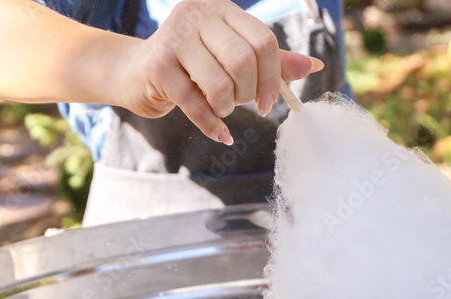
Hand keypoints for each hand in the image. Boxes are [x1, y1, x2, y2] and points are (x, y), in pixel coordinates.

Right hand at [114, 0, 323, 144]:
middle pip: (243, 60)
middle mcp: (197, 15)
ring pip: (220, 83)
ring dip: (227, 107)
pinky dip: (212, 125)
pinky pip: (195, 103)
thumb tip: (312, 65)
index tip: (268, 101)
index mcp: (221, 8)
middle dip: (248, 92)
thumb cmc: (193, 67)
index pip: (263, 41)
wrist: (138, 73)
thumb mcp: (233, 58)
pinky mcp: (157, 66)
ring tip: (220, 108)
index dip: (272, 77)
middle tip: (240, 103)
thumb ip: (271, 61)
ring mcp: (174, 38)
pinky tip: (221, 133)